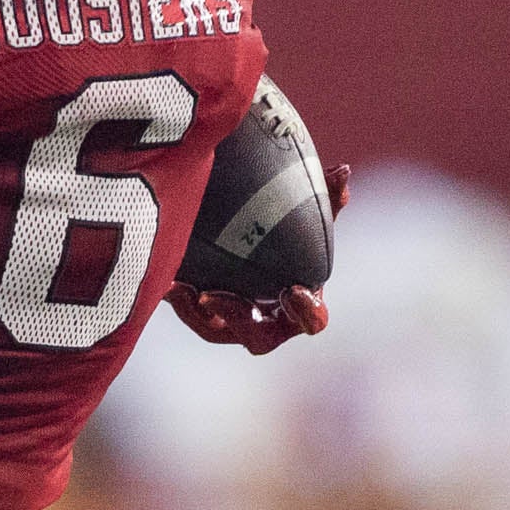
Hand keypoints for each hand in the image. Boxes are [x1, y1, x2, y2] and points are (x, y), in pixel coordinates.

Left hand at [166, 164, 350, 355]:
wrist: (238, 228)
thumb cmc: (281, 225)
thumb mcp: (300, 210)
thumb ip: (323, 196)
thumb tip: (342, 171)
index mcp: (300, 302)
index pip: (312, 321)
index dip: (307, 312)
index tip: (293, 289)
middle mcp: (267, 318)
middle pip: (259, 338)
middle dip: (239, 318)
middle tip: (215, 295)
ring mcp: (231, 321)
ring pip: (215, 330)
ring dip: (198, 314)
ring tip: (182, 288)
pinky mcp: (201, 312)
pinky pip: (190, 316)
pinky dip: (179, 301)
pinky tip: (168, 279)